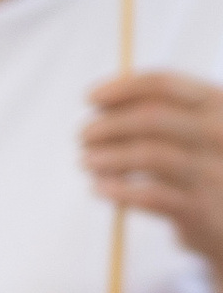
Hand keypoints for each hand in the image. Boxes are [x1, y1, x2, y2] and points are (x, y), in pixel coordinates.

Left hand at [83, 71, 222, 267]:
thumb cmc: (204, 167)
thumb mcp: (193, 132)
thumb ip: (156, 112)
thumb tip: (99, 102)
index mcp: (218, 104)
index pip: (165, 85)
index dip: (122, 89)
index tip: (89, 98)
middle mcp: (220, 133)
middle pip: (152, 117)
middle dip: (109, 124)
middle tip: (83, 136)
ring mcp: (214, 171)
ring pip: (149, 155)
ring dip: (108, 157)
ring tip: (86, 161)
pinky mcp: (201, 208)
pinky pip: (150, 195)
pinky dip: (118, 190)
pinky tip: (99, 188)